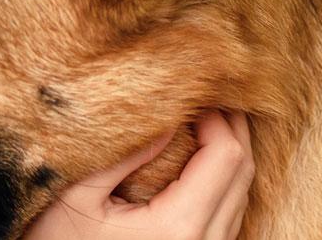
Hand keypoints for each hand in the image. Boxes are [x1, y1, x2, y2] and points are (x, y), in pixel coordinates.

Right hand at [25, 110, 255, 239]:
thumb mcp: (77, 197)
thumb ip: (122, 157)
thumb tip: (167, 118)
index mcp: (177, 227)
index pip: (225, 157)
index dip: (217, 117)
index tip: (193, 94)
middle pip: (243, 172)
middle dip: (230, 128)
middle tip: (205, 99)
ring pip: (242, 194)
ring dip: (229, 155)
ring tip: (205, 123)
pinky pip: (230, 214)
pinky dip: (224, 182)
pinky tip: (201, 160)